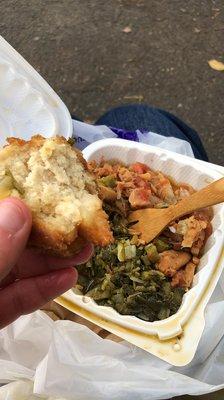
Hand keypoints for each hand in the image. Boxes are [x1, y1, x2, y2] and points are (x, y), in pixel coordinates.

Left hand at [0, 198, 92, 328]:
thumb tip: (19, 209)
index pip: (2, 215)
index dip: (23, 203)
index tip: (55, 196)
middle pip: (14, 240)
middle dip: (49, 233)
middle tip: (81, 226)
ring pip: (20, 268)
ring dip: (53, 260)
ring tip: (84, 252)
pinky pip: (19, 298)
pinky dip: (43, 289)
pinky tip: (68, 278)